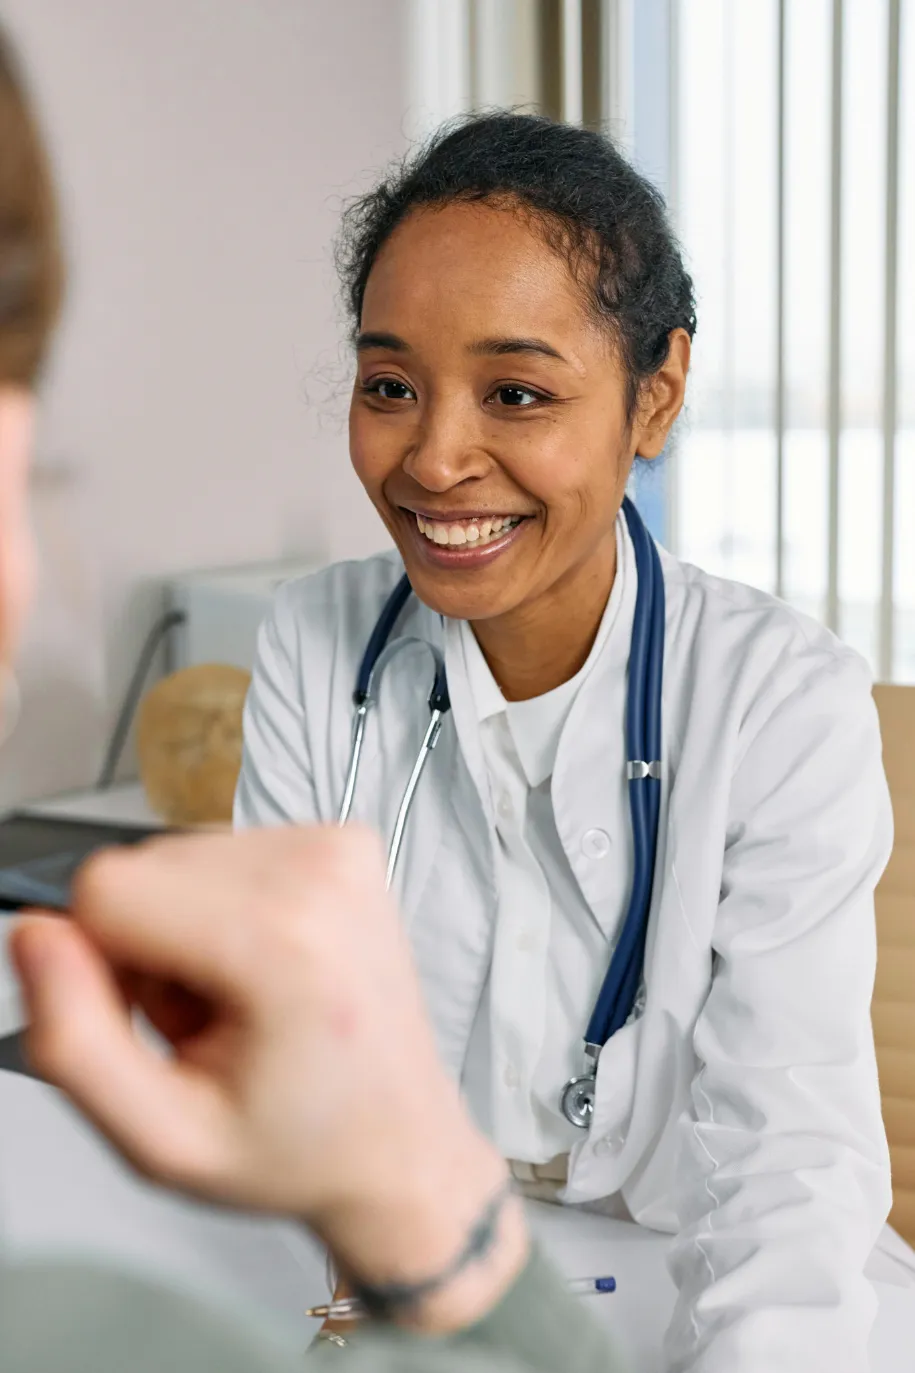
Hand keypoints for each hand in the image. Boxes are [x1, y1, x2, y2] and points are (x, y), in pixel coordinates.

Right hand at [10, 824, 526, 1330]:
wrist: (396, 1141)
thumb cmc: (296, 1146)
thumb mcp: (161, 1140)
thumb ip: (73, 1042)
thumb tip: (33, 934)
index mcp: (283, 942)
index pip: (106, 887)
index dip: (100, 965)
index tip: (157, 1024)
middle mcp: (320, 874)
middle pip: (141, 866)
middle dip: (146, 948)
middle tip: (206, 1022)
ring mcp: (340, 849)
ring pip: (179, 855)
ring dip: (185, 930)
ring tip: (240, 1002)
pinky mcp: (345, 841)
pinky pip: (227, 851)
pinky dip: (226, 909)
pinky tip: (266, 970)